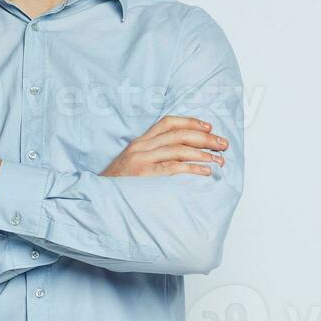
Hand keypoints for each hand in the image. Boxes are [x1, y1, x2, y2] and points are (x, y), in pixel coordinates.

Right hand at [101, 116, 227, 177]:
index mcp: (140, 142)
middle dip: (205, 138)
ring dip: (203, 154)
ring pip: (178, 150)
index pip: (168, 123)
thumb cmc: (118, 184)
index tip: (209, 127)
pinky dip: (192, 168)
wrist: (97, 199)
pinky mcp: (144, 176)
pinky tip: (205, 171)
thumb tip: (182, 153)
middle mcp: (141, 147)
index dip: (190, 122)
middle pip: (178, 135)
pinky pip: (173, 169)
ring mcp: (141, 161)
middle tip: (224, 144)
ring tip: (219, 160)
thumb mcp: (132, 162)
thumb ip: (152, 154)